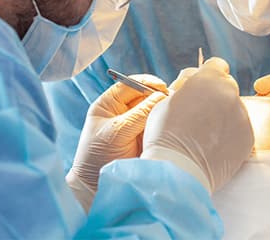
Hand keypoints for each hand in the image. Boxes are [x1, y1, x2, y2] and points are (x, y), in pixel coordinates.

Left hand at [66, 75, 166, 209]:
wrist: (97, 185)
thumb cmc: (97, 156)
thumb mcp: (116, 131)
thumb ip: (139, 113)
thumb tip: (162, 96)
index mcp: (108, 105)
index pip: (129, 85)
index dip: (145, 83)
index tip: (161, 86)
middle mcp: (122, 112)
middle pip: (144, 96)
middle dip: (157, 96)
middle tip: (171, 99)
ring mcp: (134, 124)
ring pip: (153, 110)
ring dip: (162, 110)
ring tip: (172, 111)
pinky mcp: (144, 137)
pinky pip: (157, 125)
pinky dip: (164, 123)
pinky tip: (171, 123)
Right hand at [141, 58, 253, 192]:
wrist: (178, 171)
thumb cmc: (164, 135)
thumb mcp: (167, 100)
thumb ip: (186, 86)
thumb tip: (193, 81)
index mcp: (209, 80)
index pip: (216, 65)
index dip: (207, 75)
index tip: (199, 87)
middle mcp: (230, 94)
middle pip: (227, 87)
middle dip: (216, 96)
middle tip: (199, 115)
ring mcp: (242, 116)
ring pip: (235, 110)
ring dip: (223, 117)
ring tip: (204, 137)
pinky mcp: (248, 138)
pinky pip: (240, 130)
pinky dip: (230, 136)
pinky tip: (213, 147)